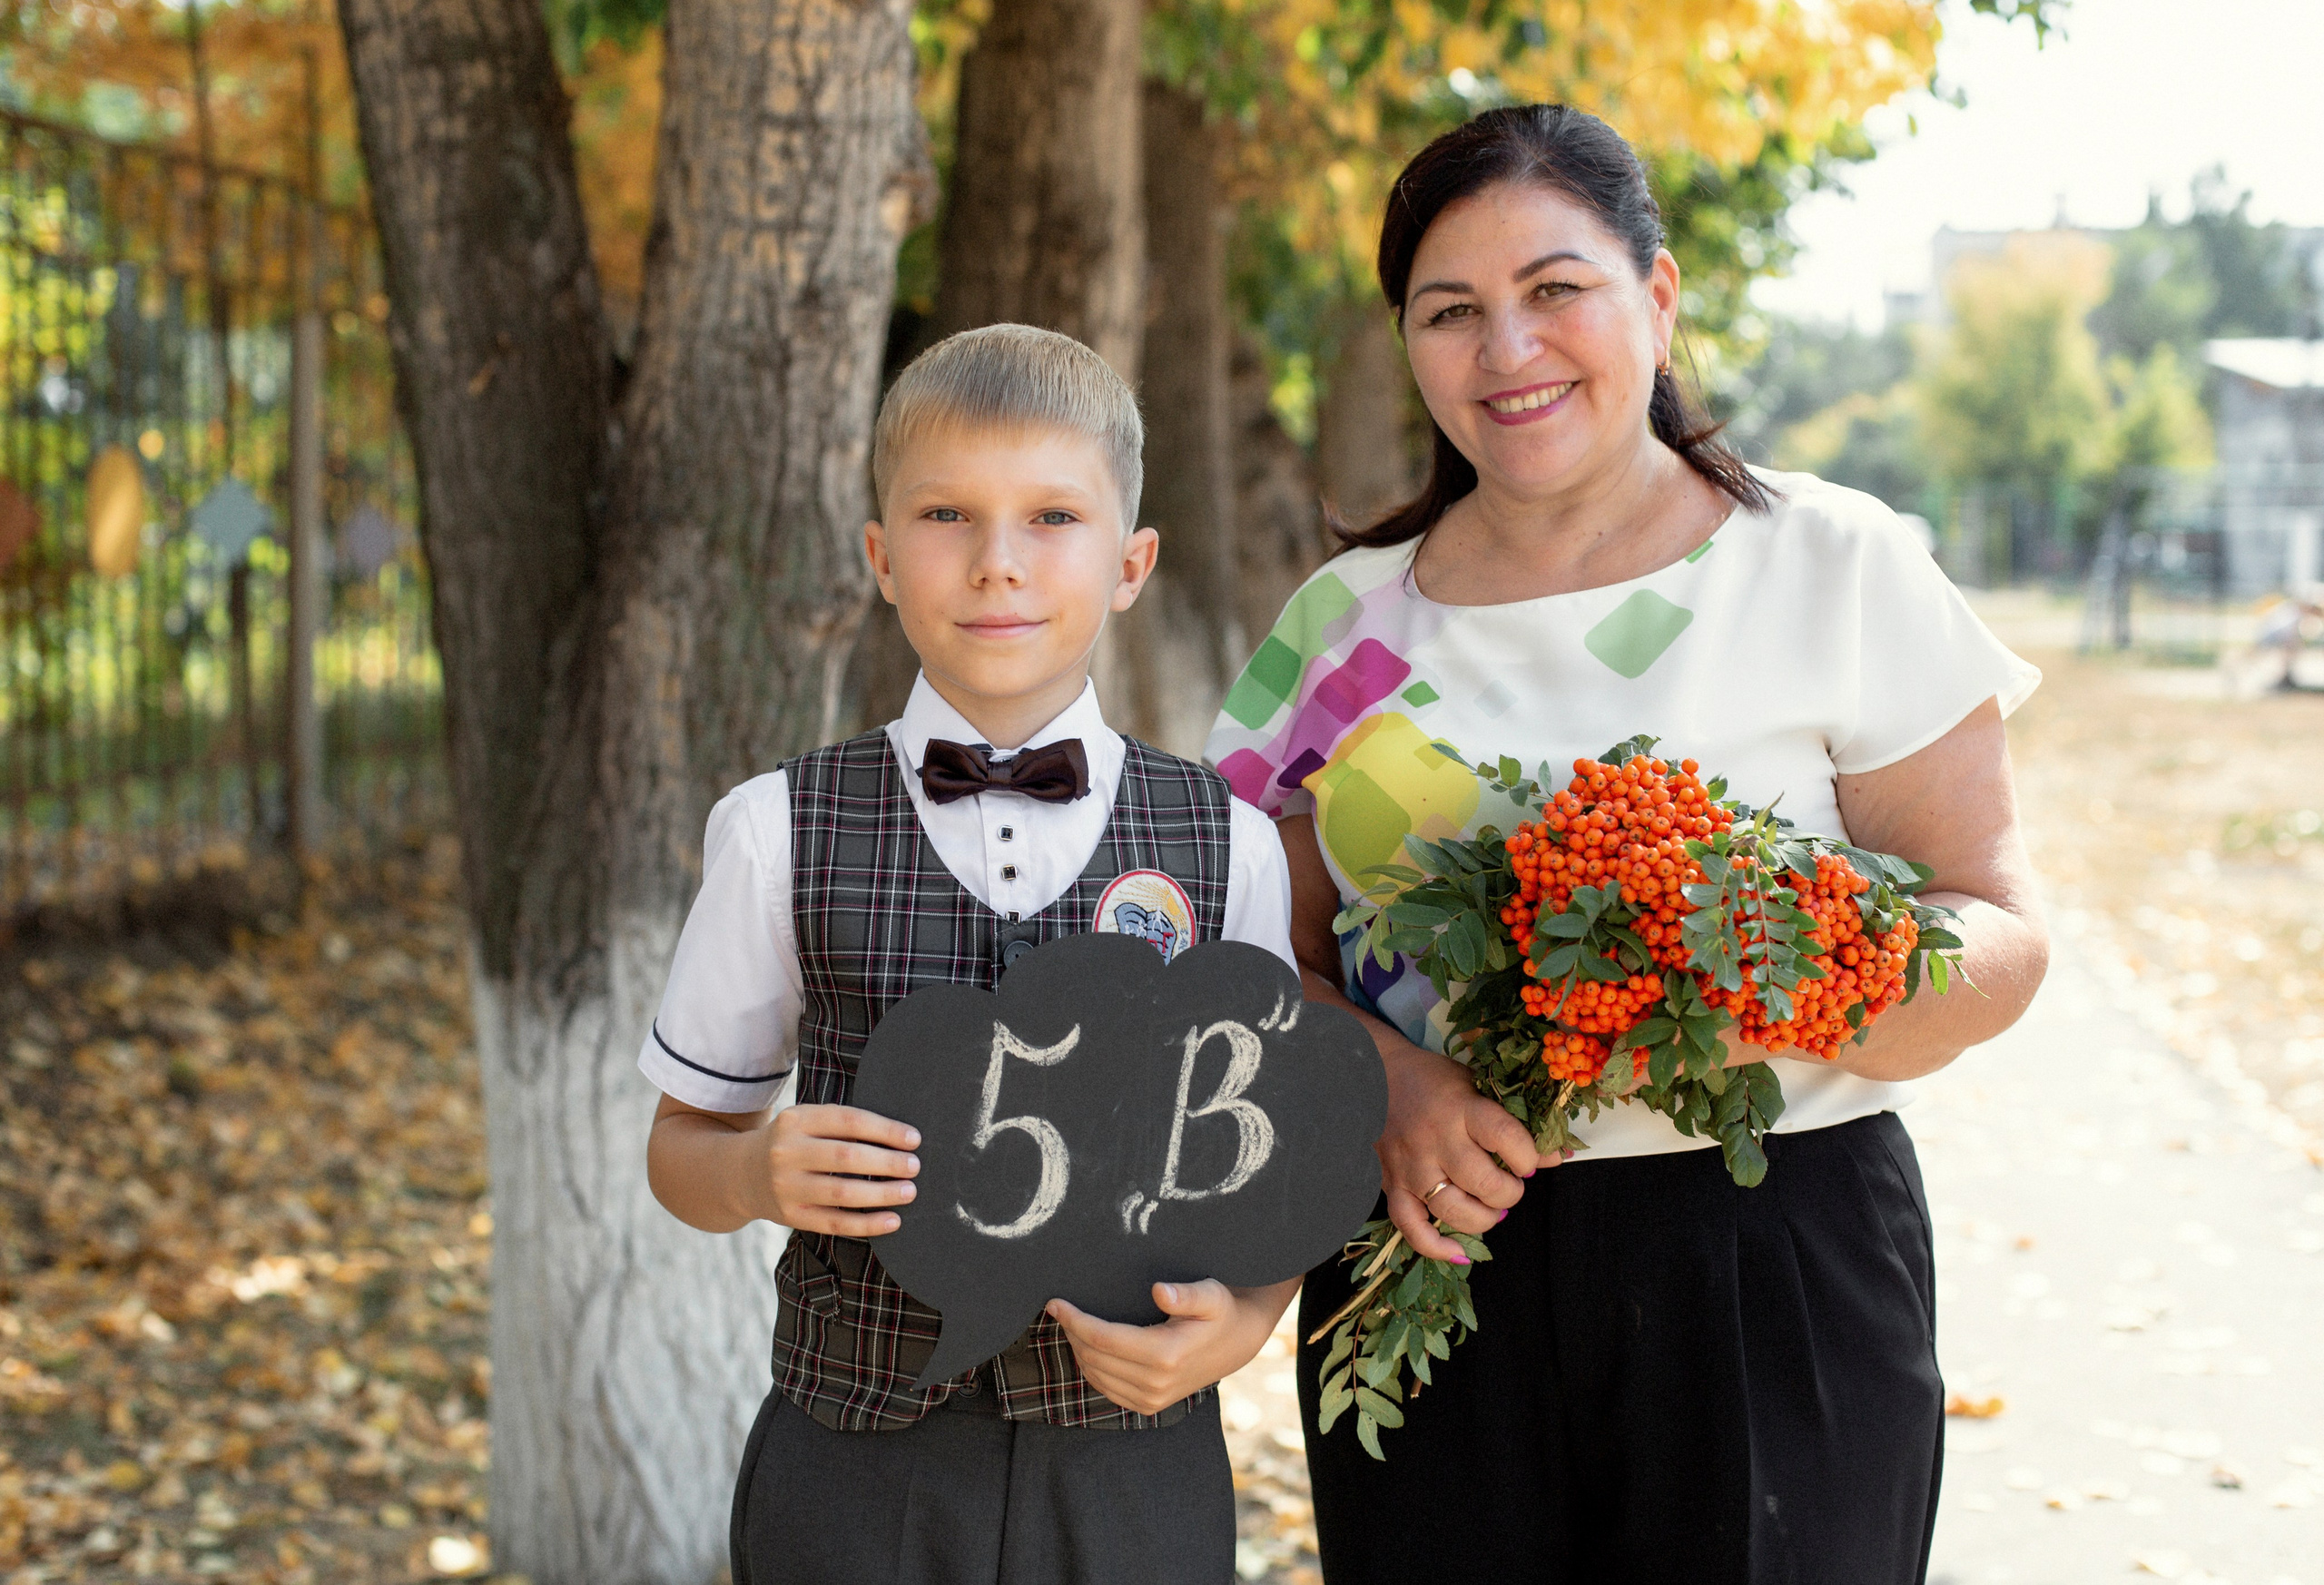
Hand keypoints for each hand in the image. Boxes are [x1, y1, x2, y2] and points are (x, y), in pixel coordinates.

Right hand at [747, 1103, 920, 1236]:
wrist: (740, 1173)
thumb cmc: (792, 1143)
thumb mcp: (806, 1121)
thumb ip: (842, 1124)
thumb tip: (901, 1138)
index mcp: (796, 1120)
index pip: (848, 1121)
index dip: (885, 1130)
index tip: (914, 1139)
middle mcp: (787, 1152)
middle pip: (846, 1157)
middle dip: (887, 1163)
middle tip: (914, 1166)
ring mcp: (786, 1186)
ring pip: (842, 1193)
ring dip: (882, 1194)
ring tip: (909, 1191)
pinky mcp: (791, 1216)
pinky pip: (835, 1223)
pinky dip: (868, 1224)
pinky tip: (892, 1220)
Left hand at [1044, 1277, 1298, 1416]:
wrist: (1237, 1343)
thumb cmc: (1220, 1311)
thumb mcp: (1211, 1295)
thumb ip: (1186, 1294)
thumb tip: (1159, 1292)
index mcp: (1165, 1355)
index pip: (1102, 1338)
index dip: (1074, 1320)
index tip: (1055, 1303)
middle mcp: (1155, 1384)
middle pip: (1093, 1357)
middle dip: (1071, 1331)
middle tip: (1060, 1308)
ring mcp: (1151, 1400)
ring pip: (1095, 1375)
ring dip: (1078, 1349)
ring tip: (1071, 1323)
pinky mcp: (1148, 1406)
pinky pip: (1106, 1389)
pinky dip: (1091, 1367)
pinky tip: (1088, 1346)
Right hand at [1377, 1038, 1544, 1262]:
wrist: (1373, 1080)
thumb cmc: (1431, 1081)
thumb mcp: (1475, 1086)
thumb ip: (1512, 1121)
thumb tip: (1555, 1156)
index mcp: (1459, 1109)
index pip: (1504, 1138)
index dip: (1528, 1157)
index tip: (1530, 1160)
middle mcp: (1435, 1140)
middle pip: (1484, 1183)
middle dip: (1510, 1192)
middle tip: (1511, 1184)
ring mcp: (1411, 1167)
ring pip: (1453, 1210)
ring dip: (1484, 1218)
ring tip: (1493, 1208)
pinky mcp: (1392, 1186)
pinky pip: (1411, 1229)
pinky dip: (1436, 1247)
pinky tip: (1460, 1252)